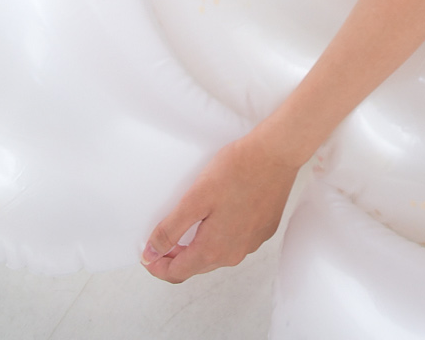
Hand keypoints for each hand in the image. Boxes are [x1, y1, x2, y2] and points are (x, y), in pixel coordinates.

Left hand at [141, 129, 299, 282]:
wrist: (277, 153)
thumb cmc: (237, 170)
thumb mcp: (195, 197)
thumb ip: (170, 229)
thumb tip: (151, 254)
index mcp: (214, 250)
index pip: (177, 273)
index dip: (157, 266)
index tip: (147, 254)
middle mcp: (234, 254)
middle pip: (196, 265)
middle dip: (176, 256)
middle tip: (163, 236)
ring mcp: (252, 243)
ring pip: (217, 254)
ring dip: (199, 245)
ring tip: (190, 223)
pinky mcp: (264, 230)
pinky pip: (235, 241)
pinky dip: (221, 235)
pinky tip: (220, 213)